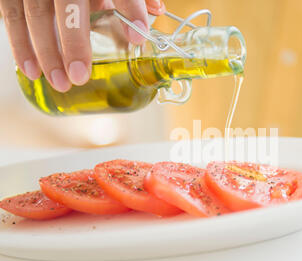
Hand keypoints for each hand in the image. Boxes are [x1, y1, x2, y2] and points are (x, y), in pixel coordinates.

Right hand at [0, 0, 165, 91]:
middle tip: (80, 76)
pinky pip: (9, 15)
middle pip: (68, 6)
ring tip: (59, 82)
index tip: (139, 37)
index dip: (130, 9)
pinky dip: (20, 45)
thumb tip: (157, 10)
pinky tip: (31, 71)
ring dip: (45, 52)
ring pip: (35, 14)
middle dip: (74, 42)